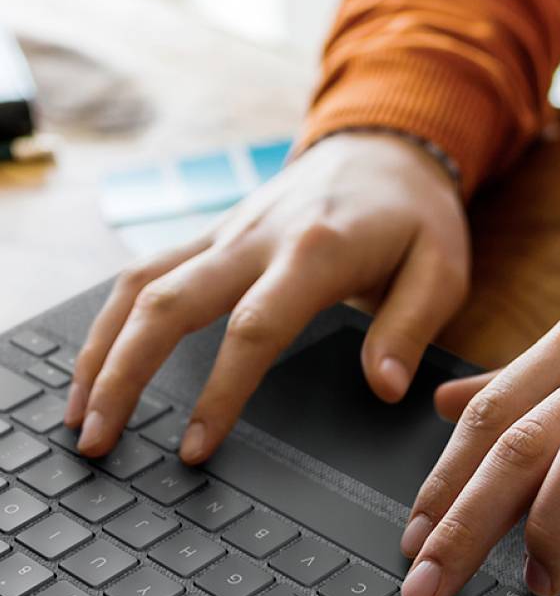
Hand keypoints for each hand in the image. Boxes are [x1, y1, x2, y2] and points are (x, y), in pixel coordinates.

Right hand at [68, 131, 470, 465]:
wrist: (381, 150)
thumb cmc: (415, 219)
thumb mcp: (441, 272)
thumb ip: (409, 330)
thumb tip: (385, 388)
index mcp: (313, 253)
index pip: (253, 329)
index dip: (220, 391)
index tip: (196, 445)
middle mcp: (253, 240)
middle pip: (167, 305)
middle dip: (124, 374)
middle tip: (99, 439)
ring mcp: (223, 236)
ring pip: (138, 286)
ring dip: (101, 350)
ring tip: (81, 415)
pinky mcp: (209, 239)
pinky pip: (143, 274)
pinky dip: (111, 321)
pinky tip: (96, 365)